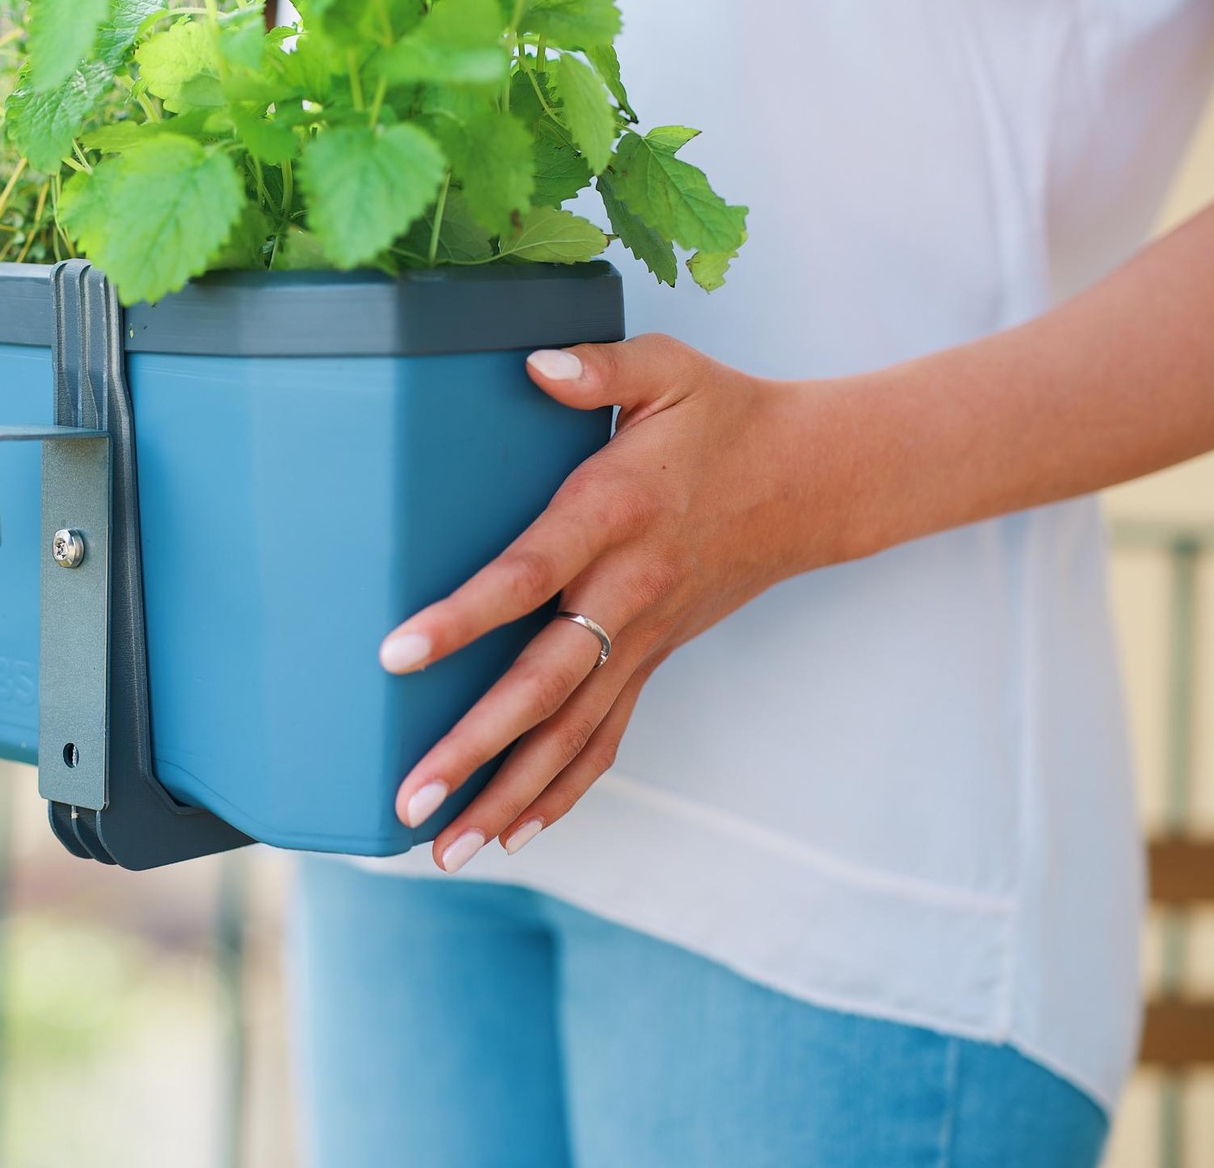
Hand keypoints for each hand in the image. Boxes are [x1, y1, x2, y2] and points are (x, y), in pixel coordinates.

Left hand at [382, 334, 841, 870]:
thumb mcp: (667, 369)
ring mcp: (643, 638)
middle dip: (472, 748)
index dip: (462, 618)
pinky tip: (513, 834)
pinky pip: (605, 740)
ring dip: (506, 795)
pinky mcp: (653, 661)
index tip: (397, 656)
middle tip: (408, 795)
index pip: (526, 576)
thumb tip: (531, 363)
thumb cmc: (725, 416)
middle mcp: (626, 592)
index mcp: (614, 515)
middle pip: (542, 686)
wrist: (816, 480)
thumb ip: (596, 366)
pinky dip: (560, 793)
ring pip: (570, 734)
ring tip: (442, 849)